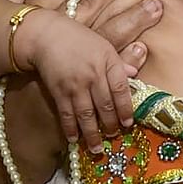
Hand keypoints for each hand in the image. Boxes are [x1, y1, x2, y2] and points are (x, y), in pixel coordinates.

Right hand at [18, 11, 136, 149]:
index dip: (126, 108)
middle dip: (110, 125)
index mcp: (108, 60)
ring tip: (96, 148)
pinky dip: (70, 128)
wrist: (47, 35)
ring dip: (92, 134)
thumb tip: (136, 74)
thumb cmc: (78, 39)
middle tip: (113, 136)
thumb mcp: (103, 44)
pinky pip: (67, 114)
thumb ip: (119, 62)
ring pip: (87, 115)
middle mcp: (93, 74)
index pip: (121, 89)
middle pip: (106, 106)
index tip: (128, 123)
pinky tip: (74, 139)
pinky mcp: (59, 91)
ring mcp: (75, 84)